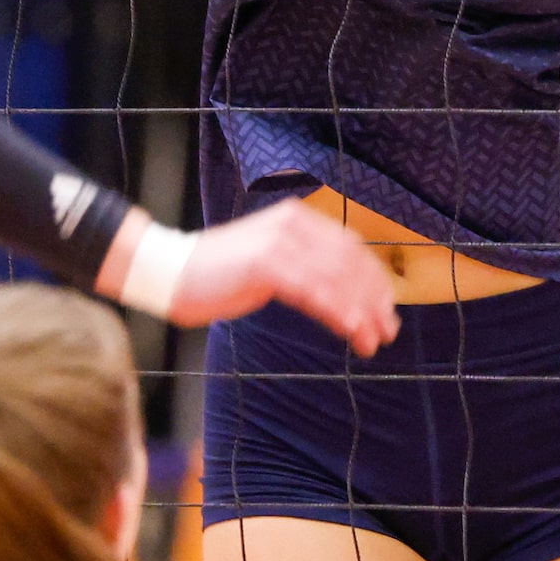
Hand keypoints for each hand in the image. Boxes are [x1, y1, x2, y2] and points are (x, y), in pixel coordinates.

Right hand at [170, 203, 400, 355]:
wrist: (171, 270)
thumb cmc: (221, 273)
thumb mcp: (271, 260)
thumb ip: (304, 266)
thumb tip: (343, 291)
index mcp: (298, 219)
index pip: (351, 249)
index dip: (374, 281)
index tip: (387, 310)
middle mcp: (294, 224)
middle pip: (350, 263)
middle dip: (374, 300)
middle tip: (388, 331)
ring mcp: (279, 242)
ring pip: (335, 278)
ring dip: (360, 312)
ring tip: (373, 341)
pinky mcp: (265, 264)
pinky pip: (311, 289)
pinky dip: (336, 309)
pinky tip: (351, 329)